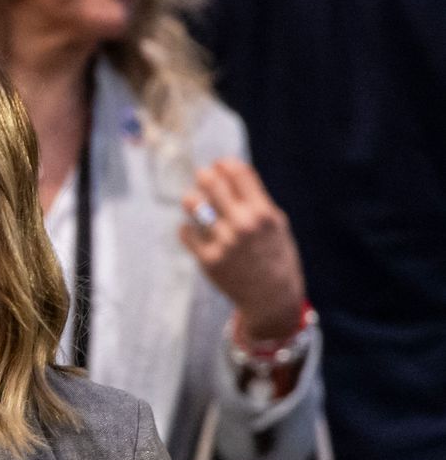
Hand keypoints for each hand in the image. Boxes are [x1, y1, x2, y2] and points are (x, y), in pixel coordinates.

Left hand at [180, 158, 305, 341]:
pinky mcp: (208, 259)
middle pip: (212, 183)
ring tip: (193, 200)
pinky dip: (187, 228)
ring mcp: (224, 242)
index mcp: (263, 212)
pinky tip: (193, 229)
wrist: (270, 295)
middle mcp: (243, 225)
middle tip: (203, 178)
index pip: (238, 173)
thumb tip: (227, 169)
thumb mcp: (274, 223)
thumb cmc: (272, 253)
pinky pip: (186, 232)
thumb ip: (254, 199)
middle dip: (205, 176)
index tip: (220, 166)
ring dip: (192, 199)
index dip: (225, 164)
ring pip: (194, 204)